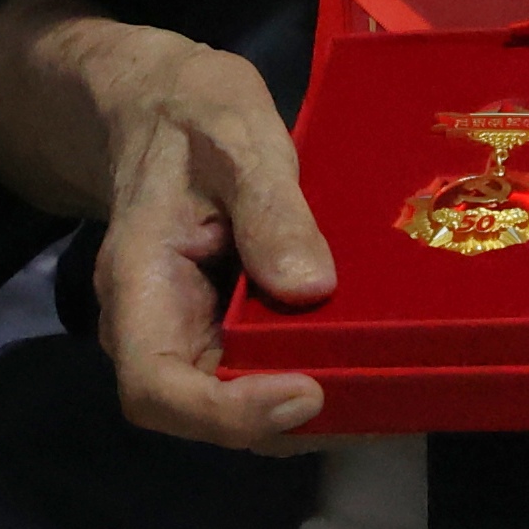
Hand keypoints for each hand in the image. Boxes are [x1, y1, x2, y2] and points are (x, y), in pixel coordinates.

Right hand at [66, 18, 339, 449]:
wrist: (161, 105)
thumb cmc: (193, 113)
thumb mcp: (234, 134)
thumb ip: (268, 208)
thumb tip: (311, 290)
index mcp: (138, 280)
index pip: (156, 385)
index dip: (227, 412)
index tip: (305, 393)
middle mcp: (154, 325)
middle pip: (202, 413)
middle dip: (286, 422)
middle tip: (376, 401)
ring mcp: (187, 333)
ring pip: (236, 404)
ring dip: (308, 412)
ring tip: (389, 394)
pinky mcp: (221, 330)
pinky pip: (258, 373)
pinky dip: (312, 379)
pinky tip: (372, 367)